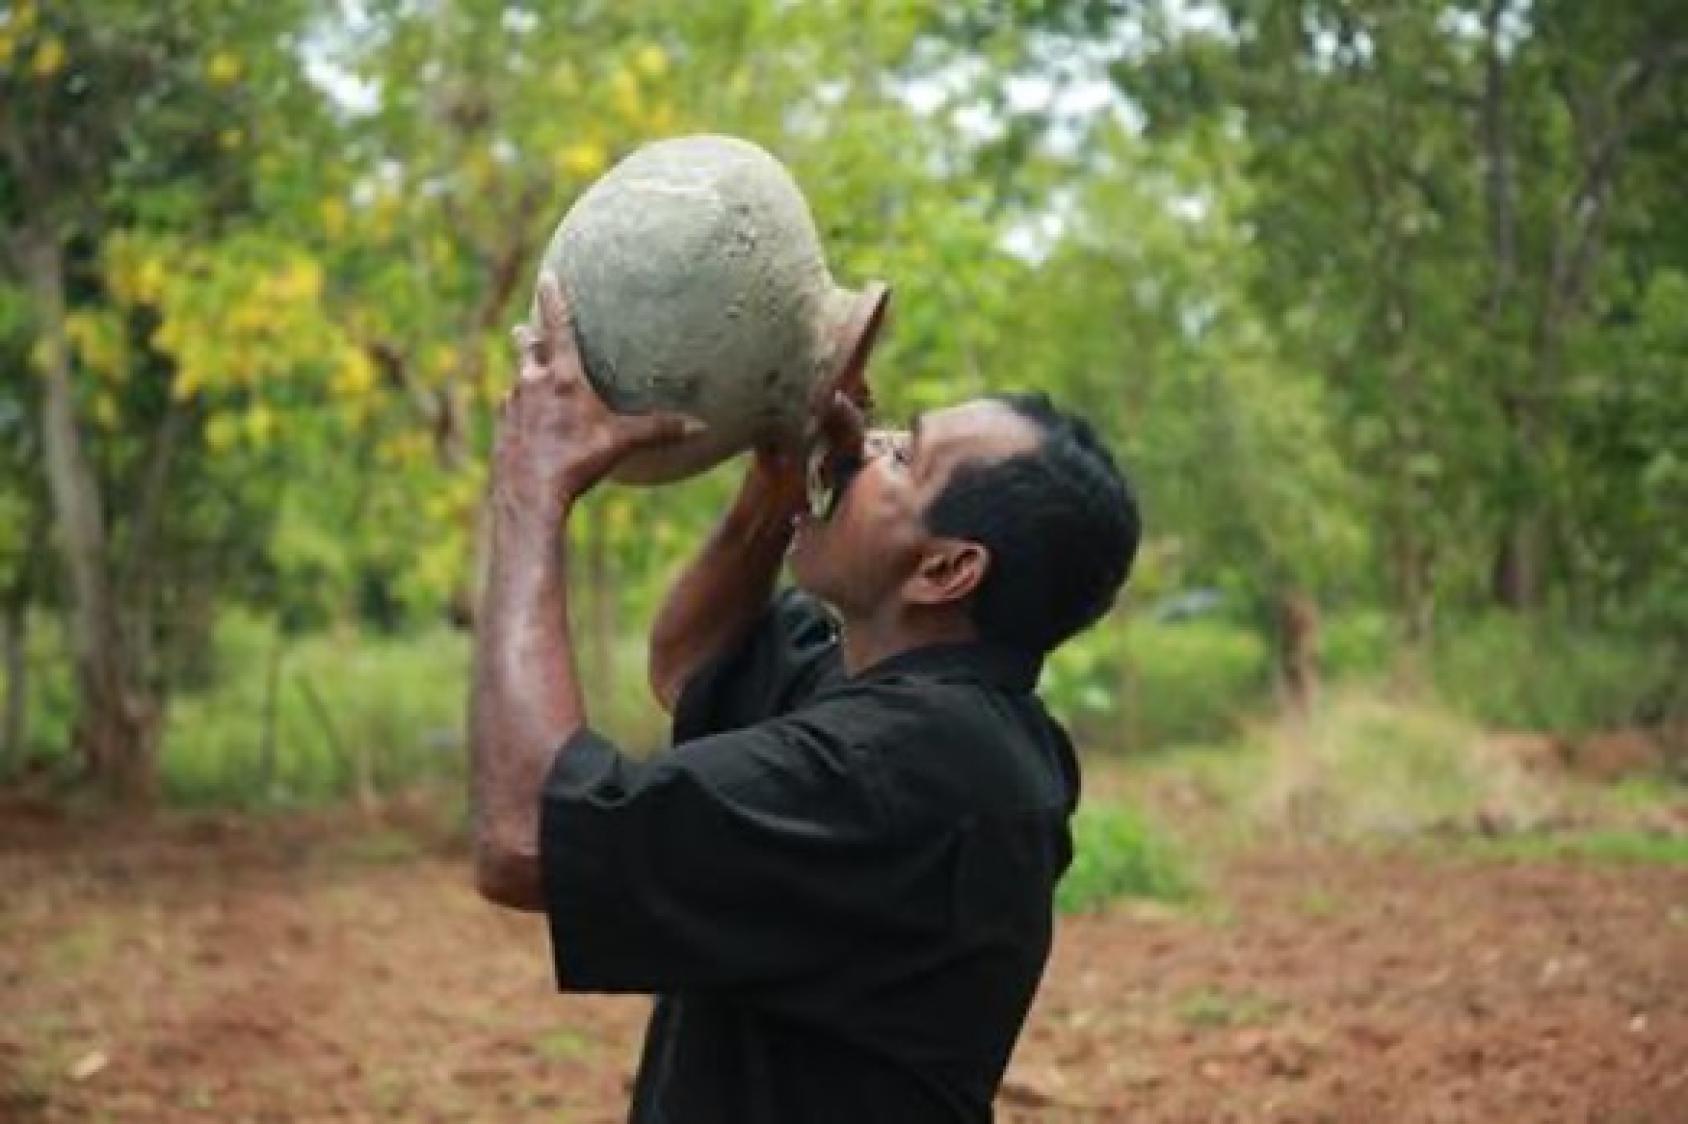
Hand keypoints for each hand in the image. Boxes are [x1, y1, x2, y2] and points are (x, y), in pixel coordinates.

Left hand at [495, 271, 703, 511]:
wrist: (528, 493)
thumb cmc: (577, 462)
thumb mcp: (621, 443)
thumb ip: (658, 430)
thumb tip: (701, 427)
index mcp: (562, 377)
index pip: (558, 326)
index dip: (552, 299)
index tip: (546, 277)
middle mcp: (531, 383)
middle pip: (528, 349)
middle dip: (527, 336)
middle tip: (522, 326)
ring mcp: (511, 405)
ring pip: (517, 381)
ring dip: (523, 377)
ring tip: (527, 380)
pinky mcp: (501, 429)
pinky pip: (510, 411)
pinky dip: (517, 409)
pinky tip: (522, 423)